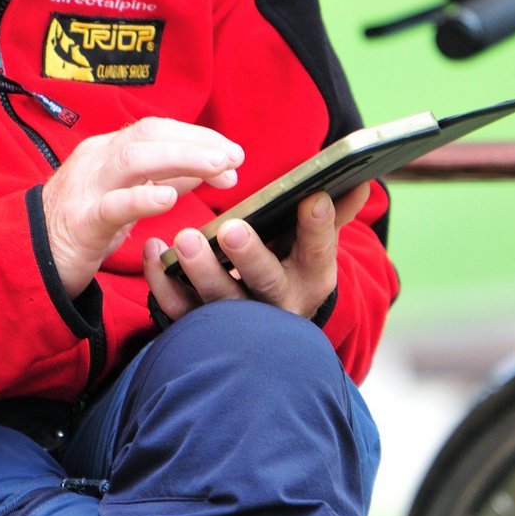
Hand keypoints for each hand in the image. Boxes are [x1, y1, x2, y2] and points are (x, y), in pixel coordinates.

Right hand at [42, 118, 244, 298]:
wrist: (27, 259)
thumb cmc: (79, 226)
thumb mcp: (123, 195)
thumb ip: (162, 178)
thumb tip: (207, 166)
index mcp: (106, 151)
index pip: (156, 129)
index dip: (198, 137)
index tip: (233, 153)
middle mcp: (96, 160)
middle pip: (148, 135)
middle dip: (196, 143)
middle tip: (234, 157)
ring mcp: (85, 189)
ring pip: (133, 160)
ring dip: (181, 159)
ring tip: (217, 168)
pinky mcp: (80, 223)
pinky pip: (112, 206)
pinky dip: (142, 198)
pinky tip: (169, 200)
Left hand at [142, 181, 371, 323]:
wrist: (264, 335)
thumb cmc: (288, 268)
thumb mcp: (314, 247)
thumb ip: (333, 214)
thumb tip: (361, 181)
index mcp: (310, 278)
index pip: (318, 252)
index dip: (318, 228)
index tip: (312, 198)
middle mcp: (277, 305)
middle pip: (265, 283)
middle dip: (249, 255)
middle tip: (231, 227)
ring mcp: (237, 322)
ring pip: (219, 302)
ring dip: (201, 270)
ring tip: (184, 238)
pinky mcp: (199, 329)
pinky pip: (178, 308)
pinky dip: (163, 282)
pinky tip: (153, 250)